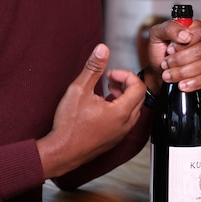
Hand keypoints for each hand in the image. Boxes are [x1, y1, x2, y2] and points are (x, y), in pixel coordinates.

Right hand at [37, 43, 145, 179]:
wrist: (61, 151)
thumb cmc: (69, 125)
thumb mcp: (79, 89)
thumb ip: (93, 68)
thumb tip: (102, 50)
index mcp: (121, 112)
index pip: (138, 86)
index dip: (125, 75)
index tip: (110, 74)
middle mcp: (125, 124)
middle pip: (139, 97)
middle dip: (126, 84)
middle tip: (109, 80)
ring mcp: (121, 133)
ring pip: (133, 109)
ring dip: (123, 96)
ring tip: (106, 92)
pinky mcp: (114, 139)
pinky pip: (126, 120)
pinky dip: (119, 108)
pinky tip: (102, 106)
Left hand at [145, 18, 200, 92]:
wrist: (159, 71)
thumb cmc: (160, 51)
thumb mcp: (157, 34)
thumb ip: (170, 29)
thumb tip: (185, 34)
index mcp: (197, 27)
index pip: (199, 31)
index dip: (183, 43)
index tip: (170, 50)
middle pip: (200, 50)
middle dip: (179, 60)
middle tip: (166, 64)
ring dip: (182, 73)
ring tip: (169, 74)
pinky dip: (192, 83)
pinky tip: (181, 84)